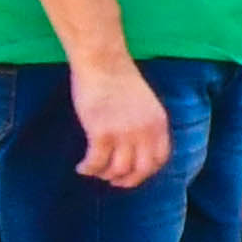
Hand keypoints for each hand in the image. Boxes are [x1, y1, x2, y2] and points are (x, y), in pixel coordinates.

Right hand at [70, 57, 171, 186]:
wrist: (103, 61)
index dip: (145, 171)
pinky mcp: (101, 133)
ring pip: (117, 170)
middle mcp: (145, 131)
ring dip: (104, 175)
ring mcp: (124, 133)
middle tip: (112, 180)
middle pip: (141, 170)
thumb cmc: (119, 78)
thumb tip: (135, 149)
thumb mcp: (145, 103)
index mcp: (159, 123)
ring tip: (94, 169)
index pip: (159, 159)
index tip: (132, 174)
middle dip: (126, 180)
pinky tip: (81, 167)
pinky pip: (96, 163)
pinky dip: (88, 169)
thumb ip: (145, 125)